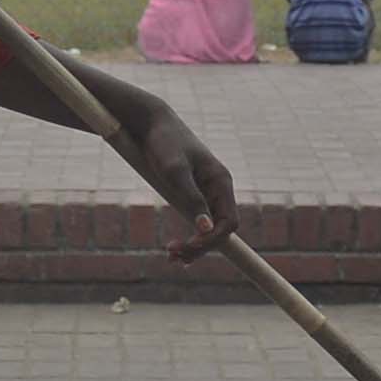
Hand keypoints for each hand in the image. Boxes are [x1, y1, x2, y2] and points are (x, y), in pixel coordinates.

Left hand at [132, 109, 239, 260]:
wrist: (150, 122)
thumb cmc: (163, 142)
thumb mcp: (174, 170)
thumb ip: (191, 198)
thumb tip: (206, 229)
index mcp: (221, 181)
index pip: (229, 222)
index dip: (212, 239)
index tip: (188, 247)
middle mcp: (218, 188)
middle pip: (219, 230)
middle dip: (199, 246)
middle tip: (172, 256)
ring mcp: (206, 191)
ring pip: (208, 228)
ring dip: (193, 246)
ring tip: (171, 258)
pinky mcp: (191, 192)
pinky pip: (196, 221)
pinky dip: (187, 236)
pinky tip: (174, 248)